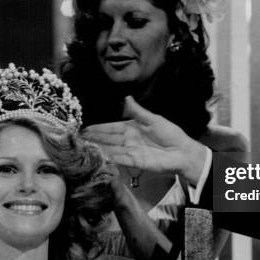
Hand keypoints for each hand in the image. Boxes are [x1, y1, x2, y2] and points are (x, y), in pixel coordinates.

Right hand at [82, 96, 206, 183]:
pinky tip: (98, 156)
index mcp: (131, 128)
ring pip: (110, 149)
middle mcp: (128, 140)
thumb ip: (137, 111)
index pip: (111, 128)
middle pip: (107, 139)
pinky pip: (119, 159)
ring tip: (82, 147)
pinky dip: (109, 158)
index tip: (84, 128)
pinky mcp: (135, 162)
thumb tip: (126, 97)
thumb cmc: (170, 133)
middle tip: (77, 139)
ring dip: (97, 148)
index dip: (98, 128)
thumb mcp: (153, 119)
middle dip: (93, 139)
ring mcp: (130, 152)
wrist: (182, 151)